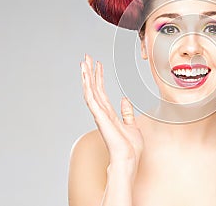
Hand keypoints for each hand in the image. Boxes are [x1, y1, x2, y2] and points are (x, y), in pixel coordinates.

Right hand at [80, 54, 143, 173]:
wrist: (129, 158)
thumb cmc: (130, 147)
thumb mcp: (132, 125)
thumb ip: (126, 113)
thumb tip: (124, 100)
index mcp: (109, 113)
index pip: (102, 91)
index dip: (99, 77)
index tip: (98, 64)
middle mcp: (102, 112)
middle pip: (94, 88)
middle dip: (90, 72)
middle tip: (86, 58)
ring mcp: (100, 114)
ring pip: (90, 91)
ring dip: (86, 76)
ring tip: (83, 62)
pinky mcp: (100, 117)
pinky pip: (91, 98)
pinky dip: (87, 86)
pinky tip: (85, 76)